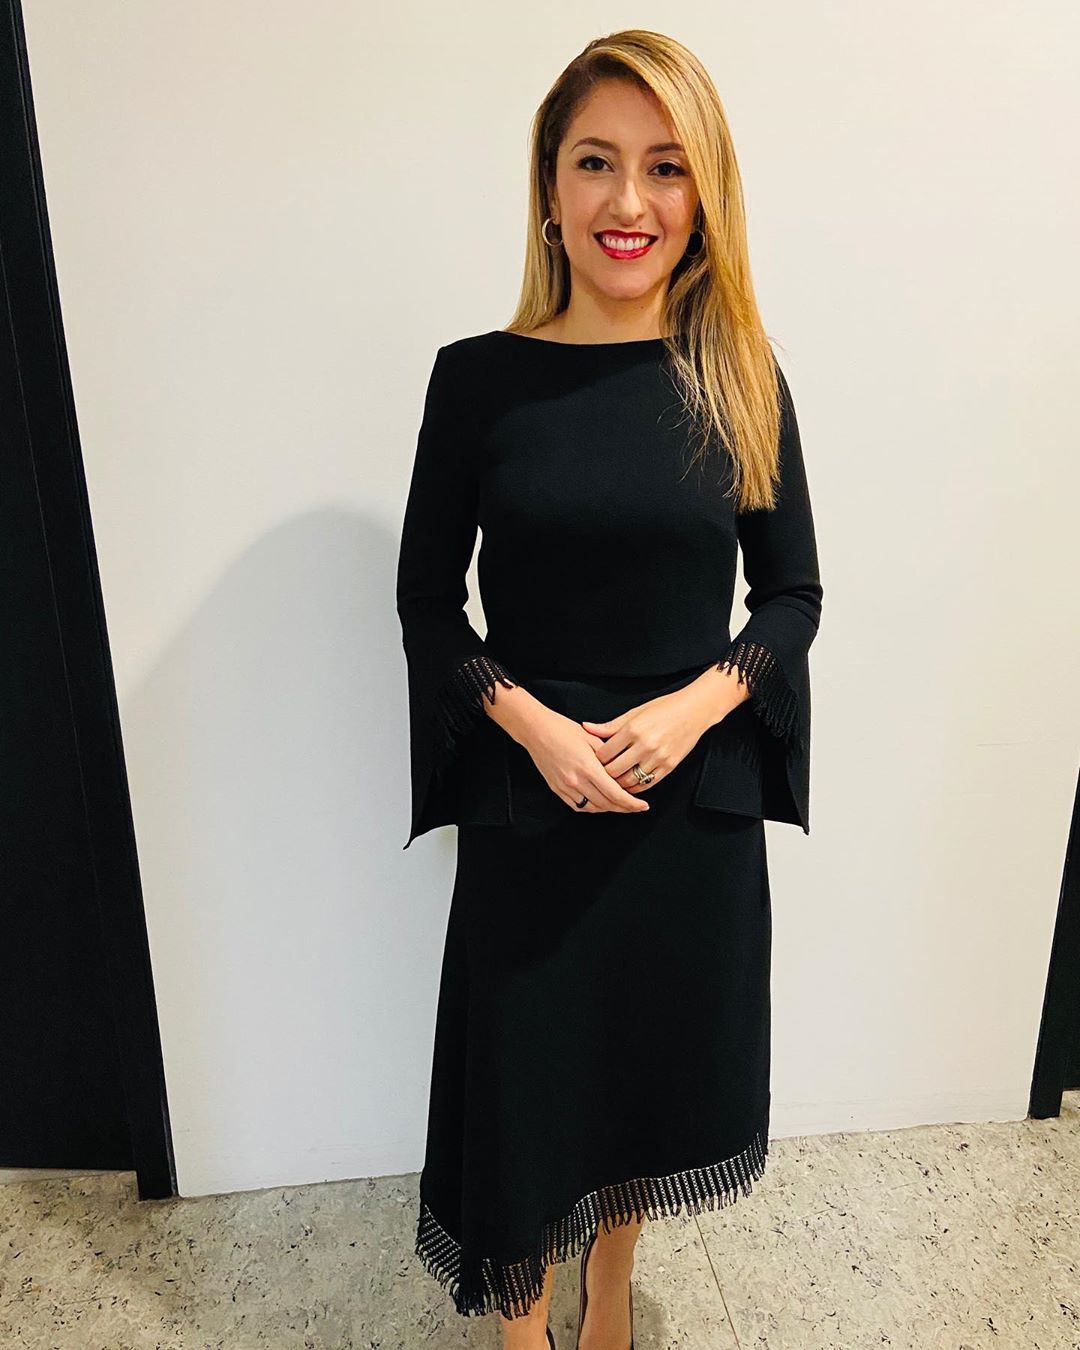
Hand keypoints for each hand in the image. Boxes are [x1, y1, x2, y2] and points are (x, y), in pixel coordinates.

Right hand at [517, 706, 650, 815]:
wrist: (536, 730)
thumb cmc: (562, 729)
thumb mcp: (591, 738)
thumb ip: (609, 756)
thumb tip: (623, 769)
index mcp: (588, 767)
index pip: (615, 794)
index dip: (631, 803)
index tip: (642, 806)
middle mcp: (576, 781)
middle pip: (606, 804)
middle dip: (624, 808)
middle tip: (635, 807)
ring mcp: (565, 787)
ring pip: (593, 808)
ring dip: (608, 809)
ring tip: (620, 805)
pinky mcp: (557, 789)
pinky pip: (578, 806)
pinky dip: (592, 807)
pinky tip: (600, 803)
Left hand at [580, 686, 715, 796]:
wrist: (694, 711)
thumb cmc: (664, 708)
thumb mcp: (634, 712)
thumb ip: (610, 725)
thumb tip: (587, 728)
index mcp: (633, 729)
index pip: (605, 753)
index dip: (596, 759)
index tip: (594, 760)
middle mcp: (645, 745)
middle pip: (614, 770)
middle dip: (604, 774)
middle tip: (600, 774)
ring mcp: (658, 757)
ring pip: (630, 781)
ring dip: (619, 783)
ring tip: (613, 781)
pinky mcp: (669, 766)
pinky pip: (647, 784)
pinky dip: (636, 787)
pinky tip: (630, 784)